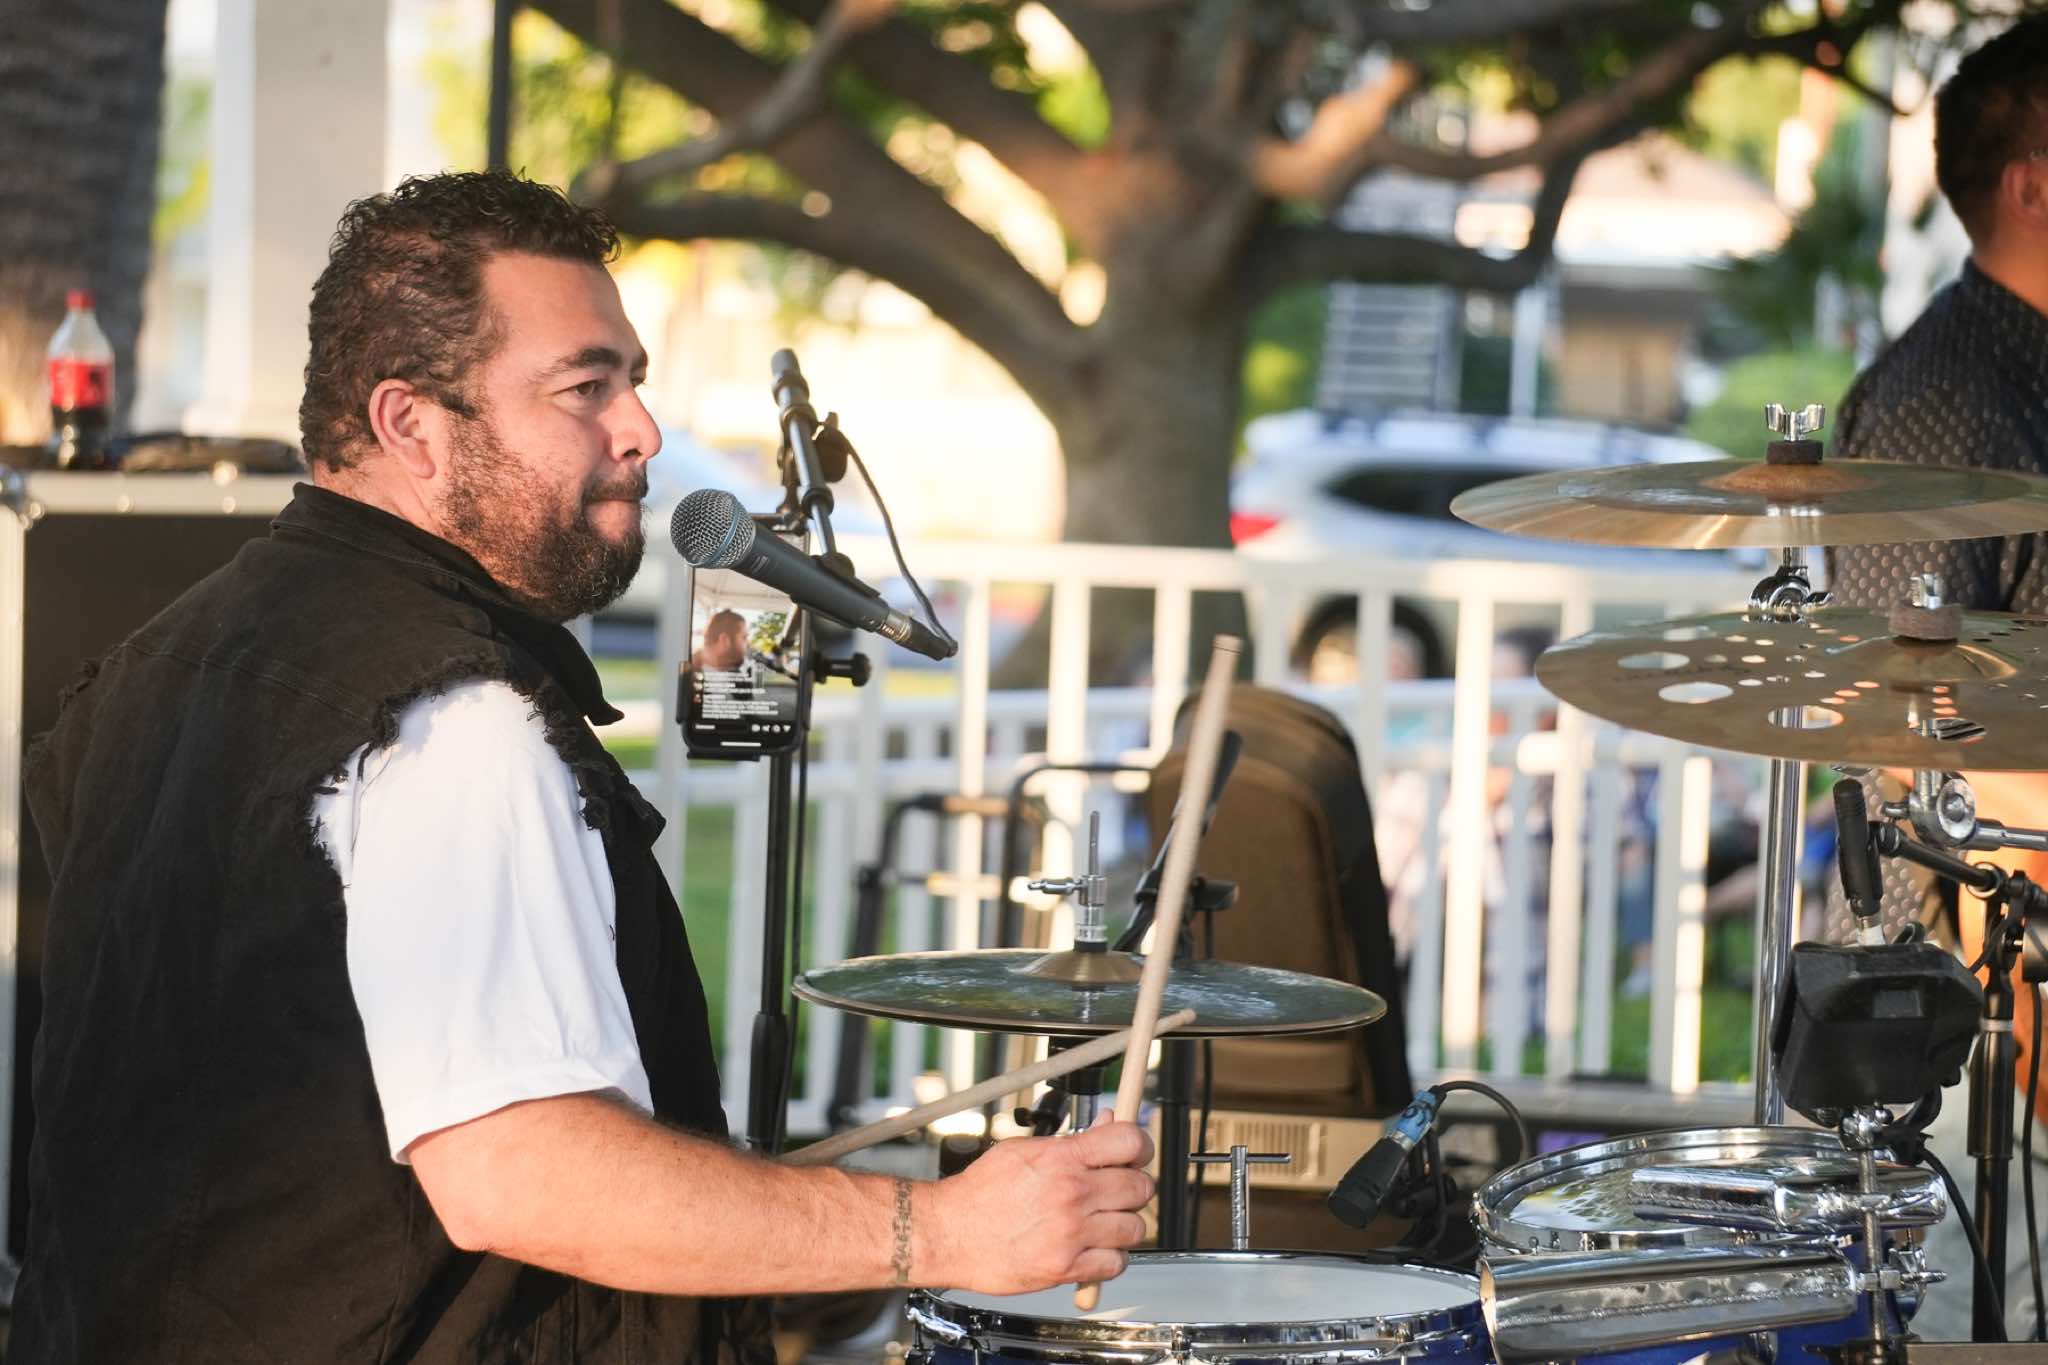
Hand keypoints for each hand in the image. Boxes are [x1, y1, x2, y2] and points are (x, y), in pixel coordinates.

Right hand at [924, 1120, 1154, 1293]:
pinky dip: (1112, 1257)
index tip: (1136, 1153)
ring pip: (1135, 1227)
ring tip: (1106, 1221)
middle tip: (1119, 1189)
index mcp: (1061, 1159)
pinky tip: (1096, 1247)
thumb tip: (1105, 1125)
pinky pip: (1116, 1264)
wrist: (949, 1232)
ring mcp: (1071, 1233)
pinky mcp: (1065, 1268)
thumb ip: (1070, 1141)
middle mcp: (1071, 1194)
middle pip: (1140, 1186)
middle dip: (1133, 1186)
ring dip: (1125, 1224)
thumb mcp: (1023, 1150)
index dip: (1140, 1146)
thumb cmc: (979, 1192)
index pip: (1129, 1141)